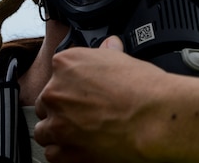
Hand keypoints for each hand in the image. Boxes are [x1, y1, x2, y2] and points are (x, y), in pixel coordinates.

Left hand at [34, 36, 165, 162]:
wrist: (154, 119)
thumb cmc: (143, 90)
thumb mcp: (124, 59)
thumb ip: (107, 53)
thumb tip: (108, 46)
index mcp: (67, 64)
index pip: (56, 72)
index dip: (71, 83)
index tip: (83, 90)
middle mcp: (56, 92)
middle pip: (47, 101)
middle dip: (63, 107)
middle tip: (87, 111)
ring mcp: (57, 123)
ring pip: (43, 130)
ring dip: (59, 131)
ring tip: (83, 131)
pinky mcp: (64, 151)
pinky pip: (52, 153)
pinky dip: (64, 152)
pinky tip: (83, 146)